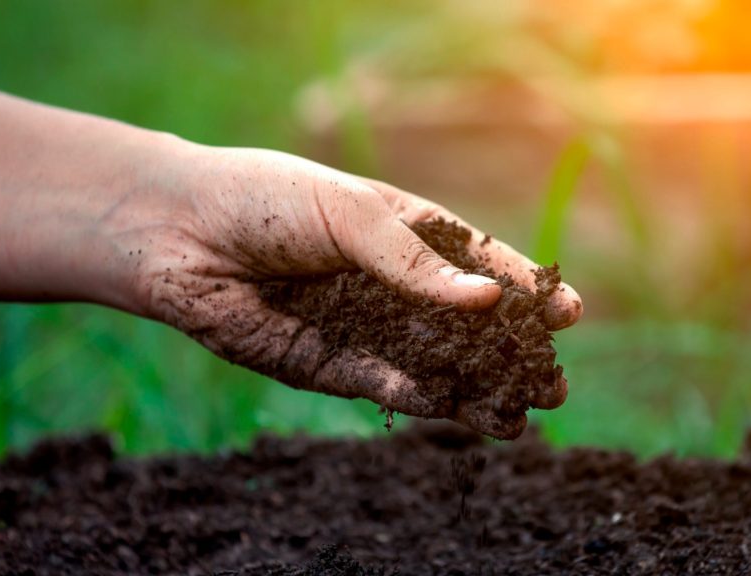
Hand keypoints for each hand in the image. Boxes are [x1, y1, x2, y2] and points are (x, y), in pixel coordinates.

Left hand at [123, 145, 582, 437]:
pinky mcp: (327, 363)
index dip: (525, 288)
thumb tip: (488, 299)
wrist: (180, 233)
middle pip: (466, 326)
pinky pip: (383, 384)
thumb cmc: (267, 200)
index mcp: (405, 231)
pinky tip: (454, 410)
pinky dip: (419, 397)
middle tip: (554, 384)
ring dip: (476, 391)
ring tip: (520, 418)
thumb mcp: (351, 216)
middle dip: (511, 355)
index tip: (570, 311)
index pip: (480, 264)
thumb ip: (415, 263)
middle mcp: (392, 284)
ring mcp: (363, 326)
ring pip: (433, 365)